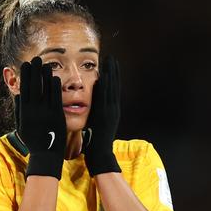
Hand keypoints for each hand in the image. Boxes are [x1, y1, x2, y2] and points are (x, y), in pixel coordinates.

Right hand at [16, 56, 65, 178]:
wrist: (46, 155)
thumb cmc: (34, 141)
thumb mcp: (22, 126)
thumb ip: (19, 110)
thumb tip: (17, 95)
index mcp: (24, 112)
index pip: (24, 89)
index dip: (24, 76)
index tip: (25, 64)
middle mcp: (34, 111)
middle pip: (33, 86)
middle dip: (34, 71)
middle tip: (35, 58)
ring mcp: (45, 113)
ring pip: (45, 90)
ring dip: (45, 76)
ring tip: (46, 64)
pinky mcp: (57, 116)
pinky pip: (55, 99)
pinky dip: (54, 88)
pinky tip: (55, 78)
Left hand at [84, 55, 121, 175]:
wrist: (101, 154)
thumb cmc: (96, 140)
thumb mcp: (98, 122)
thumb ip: (98, 110)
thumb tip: (94, 99)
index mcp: (111, 110)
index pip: (113, 89)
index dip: (114, 75)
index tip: (112, 64)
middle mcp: (113, 108)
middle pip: (115, 86)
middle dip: (114, 71)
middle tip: (112, 57)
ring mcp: (110, 111)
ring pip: (112, 89)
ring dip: (111, 74)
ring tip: (110, 61)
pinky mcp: (105, 115)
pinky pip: (105, 98)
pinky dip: (105, 86)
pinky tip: (103, 75)